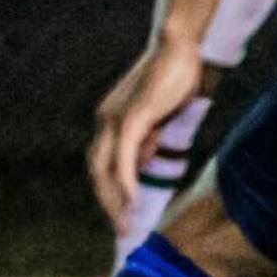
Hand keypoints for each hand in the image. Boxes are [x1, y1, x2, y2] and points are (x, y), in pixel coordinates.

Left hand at [87, 33, 204, 223]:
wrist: (178, 47)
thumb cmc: (173, 78)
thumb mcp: (160, 116)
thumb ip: (150, 137)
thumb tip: (147, 159)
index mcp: (110, 119)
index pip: (103, 163)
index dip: (109, 191)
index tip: (121, 214)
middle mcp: (106, 120)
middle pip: (97, 171)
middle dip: (107, 203)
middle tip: (123, 229)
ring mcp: (116, 118)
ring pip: (106, 168)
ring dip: (114, 199)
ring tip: (127, 223)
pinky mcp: (132, 117)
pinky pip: (124, 156)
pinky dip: (126, 181)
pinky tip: (133, 201)